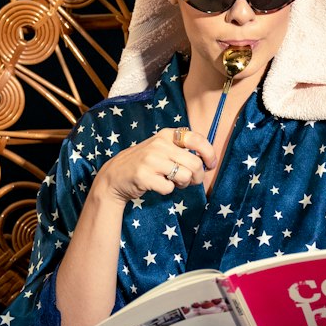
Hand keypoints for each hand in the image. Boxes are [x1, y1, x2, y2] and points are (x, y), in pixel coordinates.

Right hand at [94, 128, 214, 203]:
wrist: (115, 176)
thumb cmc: (144, 163)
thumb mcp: (161, 148)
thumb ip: (181, 150)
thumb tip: (207, 162)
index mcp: (166, 135)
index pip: (197, 139)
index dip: (209, 153)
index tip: (210, 164)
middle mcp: (159, 144)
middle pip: (195, 163)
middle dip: (198, 176)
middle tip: (191, 181)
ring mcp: (151, 160)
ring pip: (185, 176)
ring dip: (183, 184)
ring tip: (173, 182)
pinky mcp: (144, 176)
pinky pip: (169, 188)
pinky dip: (168, 190)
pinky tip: (158, 185)